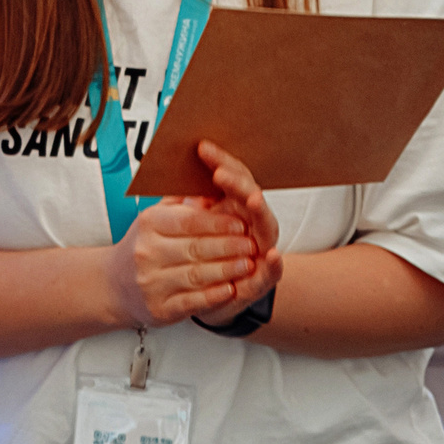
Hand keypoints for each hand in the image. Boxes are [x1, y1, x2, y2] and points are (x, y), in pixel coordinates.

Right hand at [106, 187, 267, 328]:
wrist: (115, 285)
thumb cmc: (144, 247)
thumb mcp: (156, 219)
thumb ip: (182, 203)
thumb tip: (210, 186)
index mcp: (148, 224)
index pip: (189, 221)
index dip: (219, 223)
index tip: (242, 224)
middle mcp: (146, 252)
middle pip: (197, 248)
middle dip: (230, 246)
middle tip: (252, 245)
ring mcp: (151, 281)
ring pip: (198, 274)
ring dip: (227, 270)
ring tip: (248, 265)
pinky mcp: (159, 307)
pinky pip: (192, 301)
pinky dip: (214, 296)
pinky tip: (230, 290)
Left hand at [190, 140, 284, 327]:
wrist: (201, 295)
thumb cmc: (195, 253)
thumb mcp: (188, 224)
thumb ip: (185, 200)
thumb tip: (169, 168)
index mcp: (234, 207)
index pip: (231, 177)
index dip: (220, 162)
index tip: (202, 148)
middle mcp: (253, 225)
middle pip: (250, 196)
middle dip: (237, 183)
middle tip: (220, 171)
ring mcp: (261, 250)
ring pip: (265, 226)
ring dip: (259, 211)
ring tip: (252, 198)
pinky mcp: (261, 281)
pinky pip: (271, 273)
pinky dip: (274, 265)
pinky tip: (272, 256)